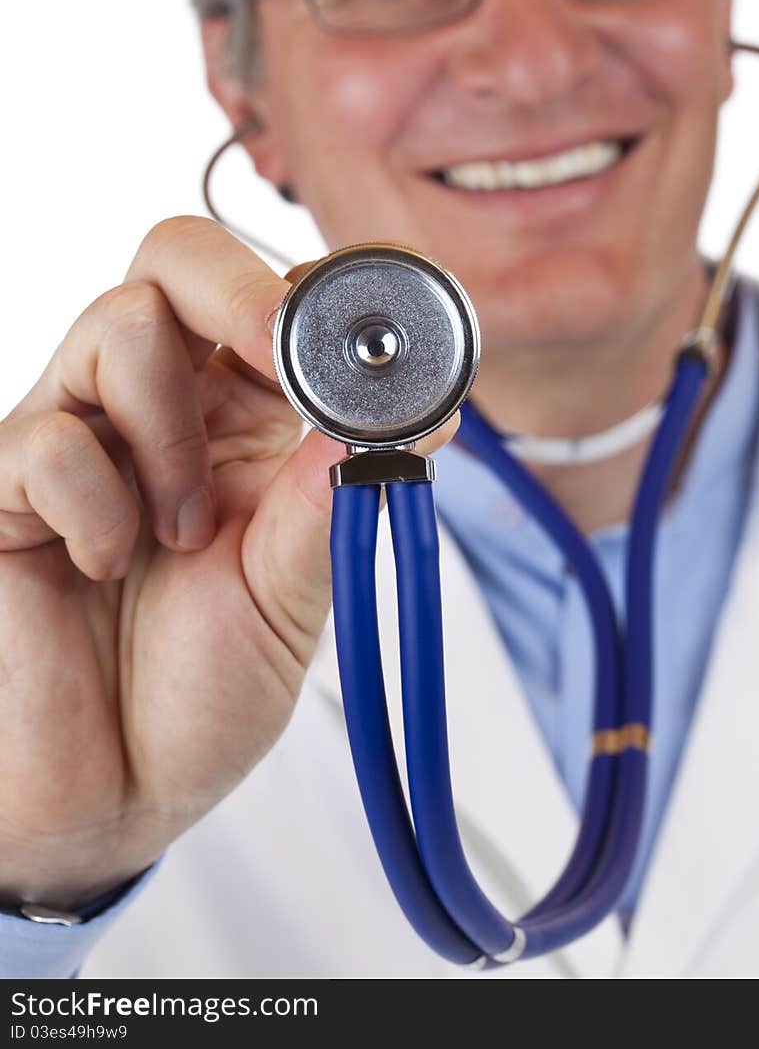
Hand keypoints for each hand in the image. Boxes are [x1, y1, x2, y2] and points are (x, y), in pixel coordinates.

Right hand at [0, 217, 458, 908]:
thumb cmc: (202, 690)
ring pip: (118, 323)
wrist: (115, 793)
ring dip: (170, 429)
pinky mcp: (6, 485)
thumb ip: (334, 494)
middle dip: (238, 291)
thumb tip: (424, 410)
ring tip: (179, 534)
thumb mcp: (293, 593)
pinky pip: (46, 438)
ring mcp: (79, 435)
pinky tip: (107, 565)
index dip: (318, 290)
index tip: (368, 328)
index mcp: (241, 420)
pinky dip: (96, 505)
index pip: (269, 299)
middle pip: (177, 258)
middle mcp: (160, 406)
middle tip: (277, 355)